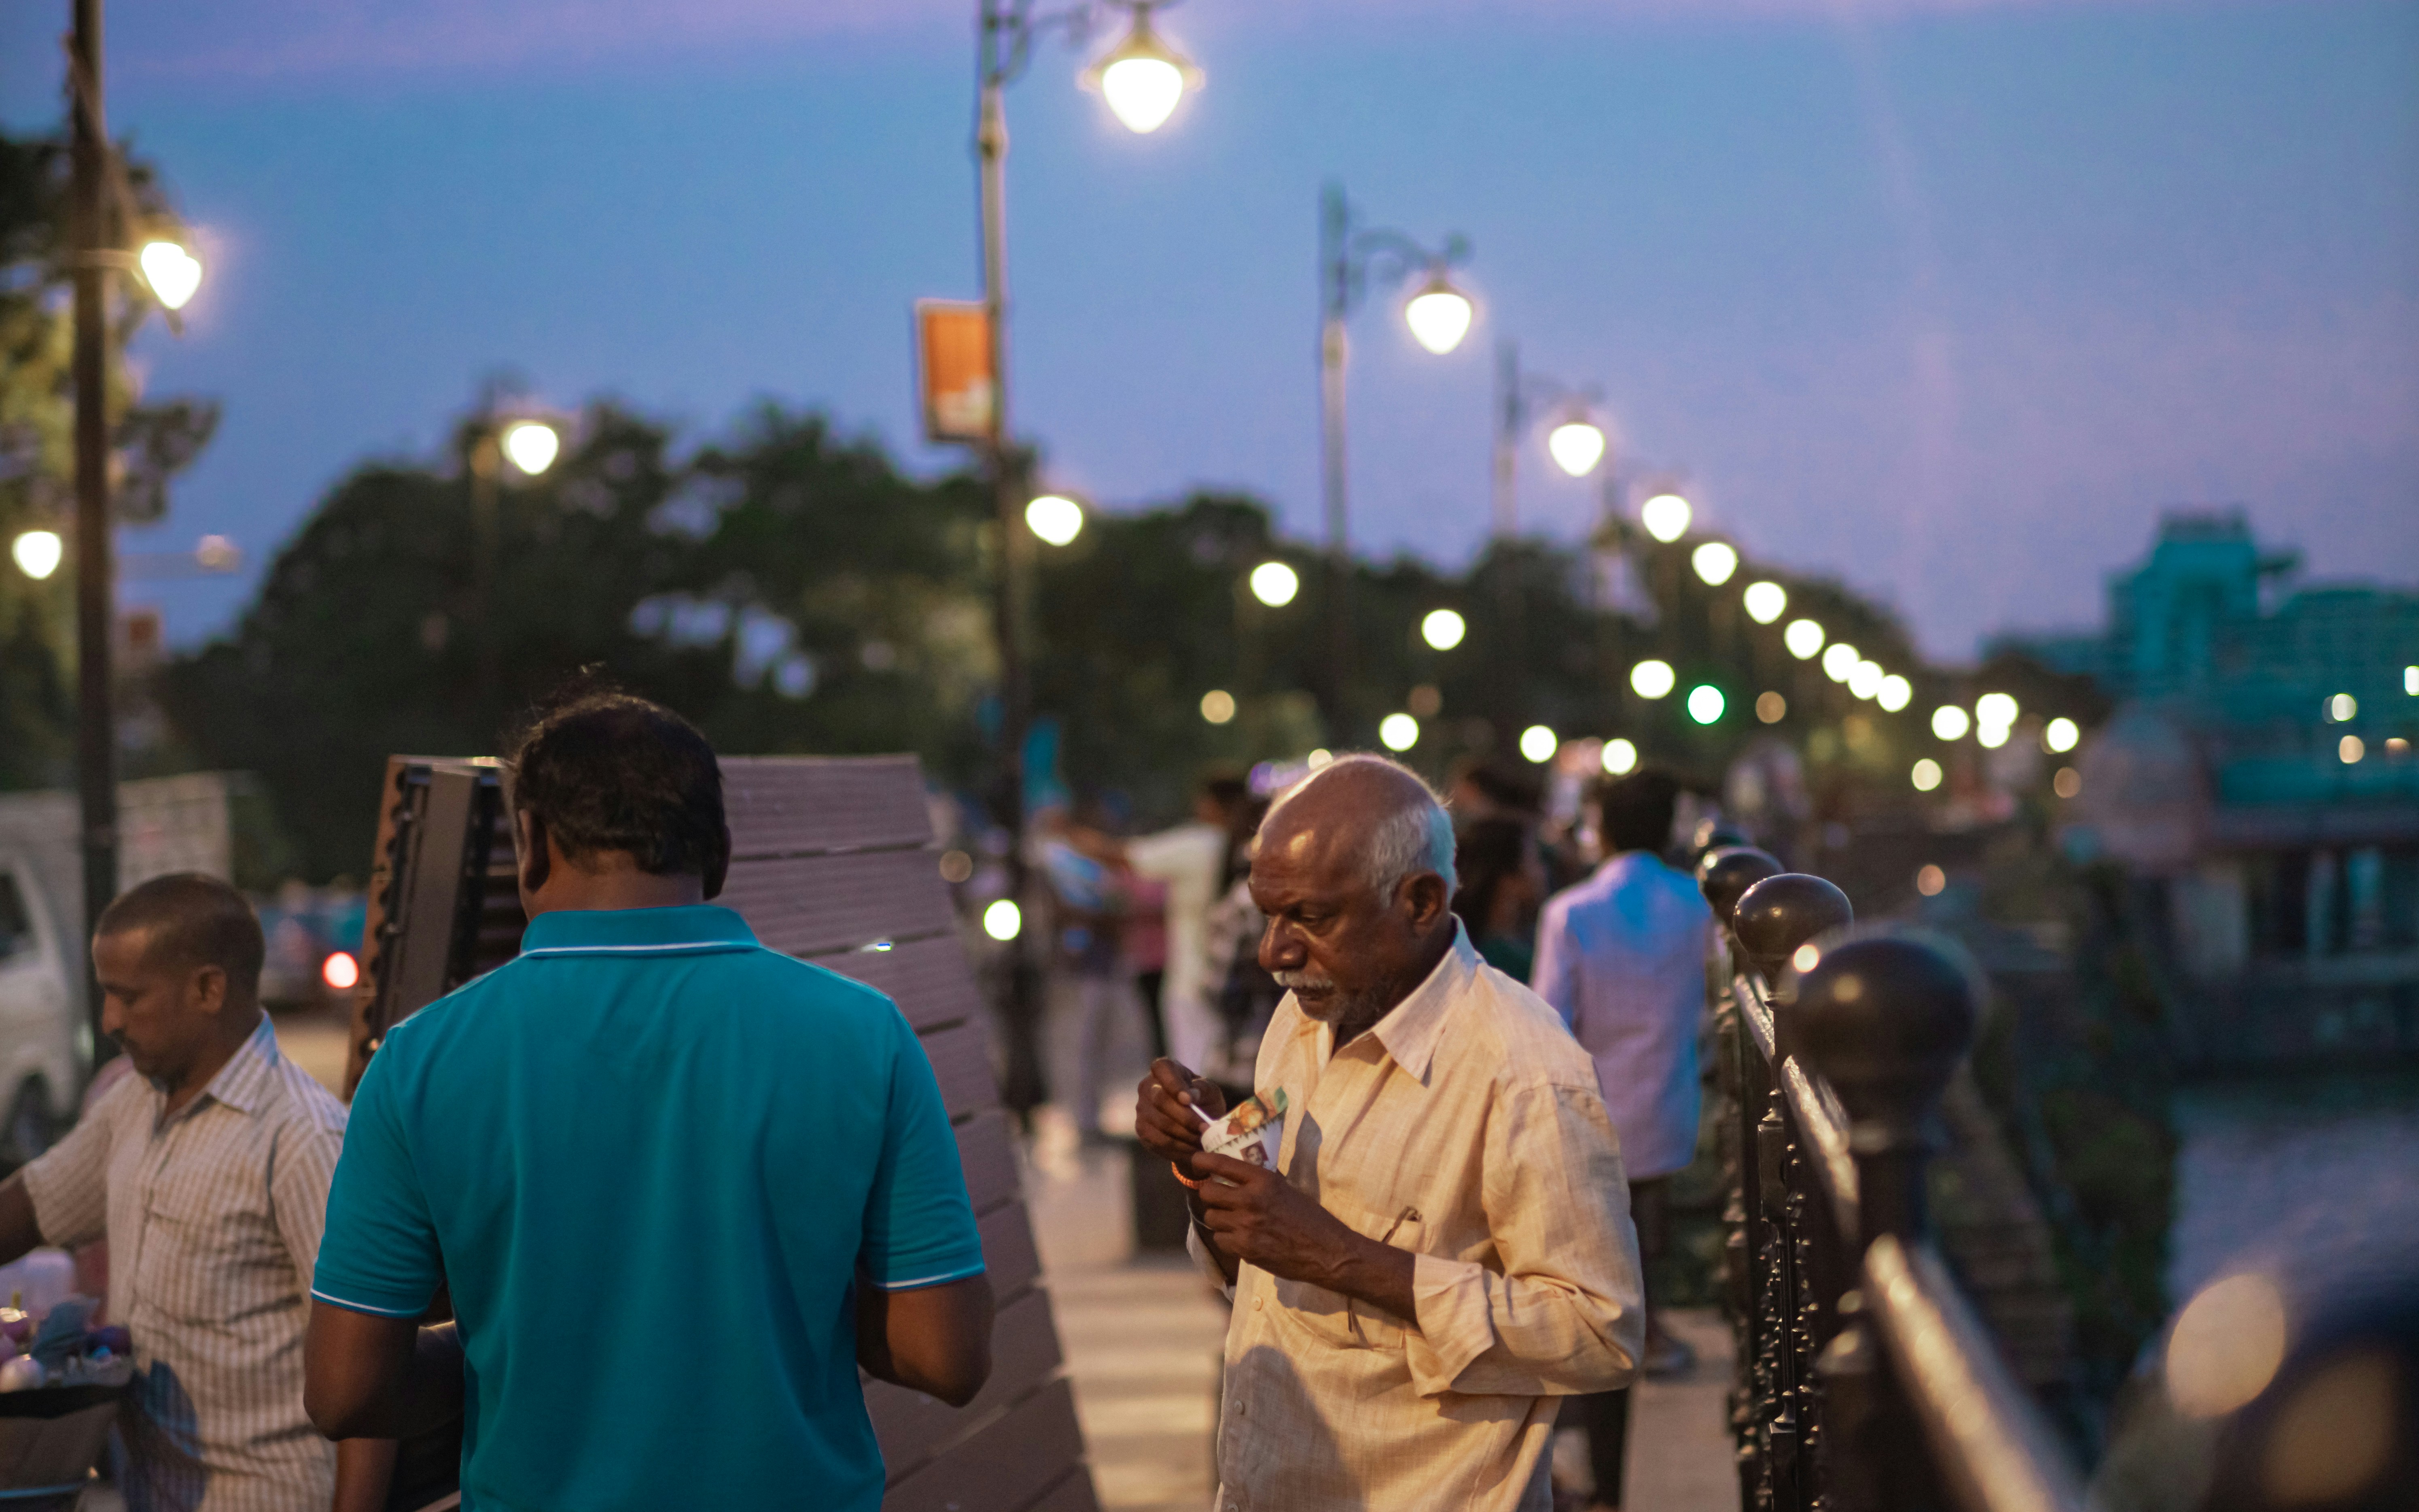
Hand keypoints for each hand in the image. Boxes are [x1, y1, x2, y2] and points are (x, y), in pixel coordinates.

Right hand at [1134, 1058, 1224, 1163]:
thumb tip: (1191, 1095)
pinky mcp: (1142, 1129)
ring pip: (1161, 1124)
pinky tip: (1192, 1151)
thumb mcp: (1210, 1092)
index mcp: (1165, 1069)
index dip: (1173, 1084)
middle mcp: (1148, 1086)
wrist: (1197, 1126)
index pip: (1162, 1068)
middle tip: (1206, 1129)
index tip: (1189, 1100)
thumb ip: (1203, 1089)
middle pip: (1160, 1100)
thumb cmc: (1204, 1102)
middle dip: (1186, 1117)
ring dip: (1185, 1135)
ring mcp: (1142, 1108)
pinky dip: (1178, 1148)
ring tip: (1203, 1141)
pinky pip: (1158, 1141)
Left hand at [1187, 1152, 1414, 1324]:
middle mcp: (1250, 1200)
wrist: (1327, 1252)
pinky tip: (1241, 1238)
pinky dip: (1227, 1239)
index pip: (1221, 1164)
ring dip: (1219, 1218)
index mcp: (1263, 1180)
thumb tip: (1235, 1175)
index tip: (1196, 1161)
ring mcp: (1246, 1226)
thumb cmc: (1311, 1218)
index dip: (1202, 1162)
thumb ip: (1260, 1183)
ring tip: (1233, 1220)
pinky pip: (1220, 1239)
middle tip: (1217, 1196)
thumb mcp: (1287, 1189)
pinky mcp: (1245, 1249)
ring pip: (1211, 1217)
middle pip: (1208, 1192)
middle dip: (1210, 1193)